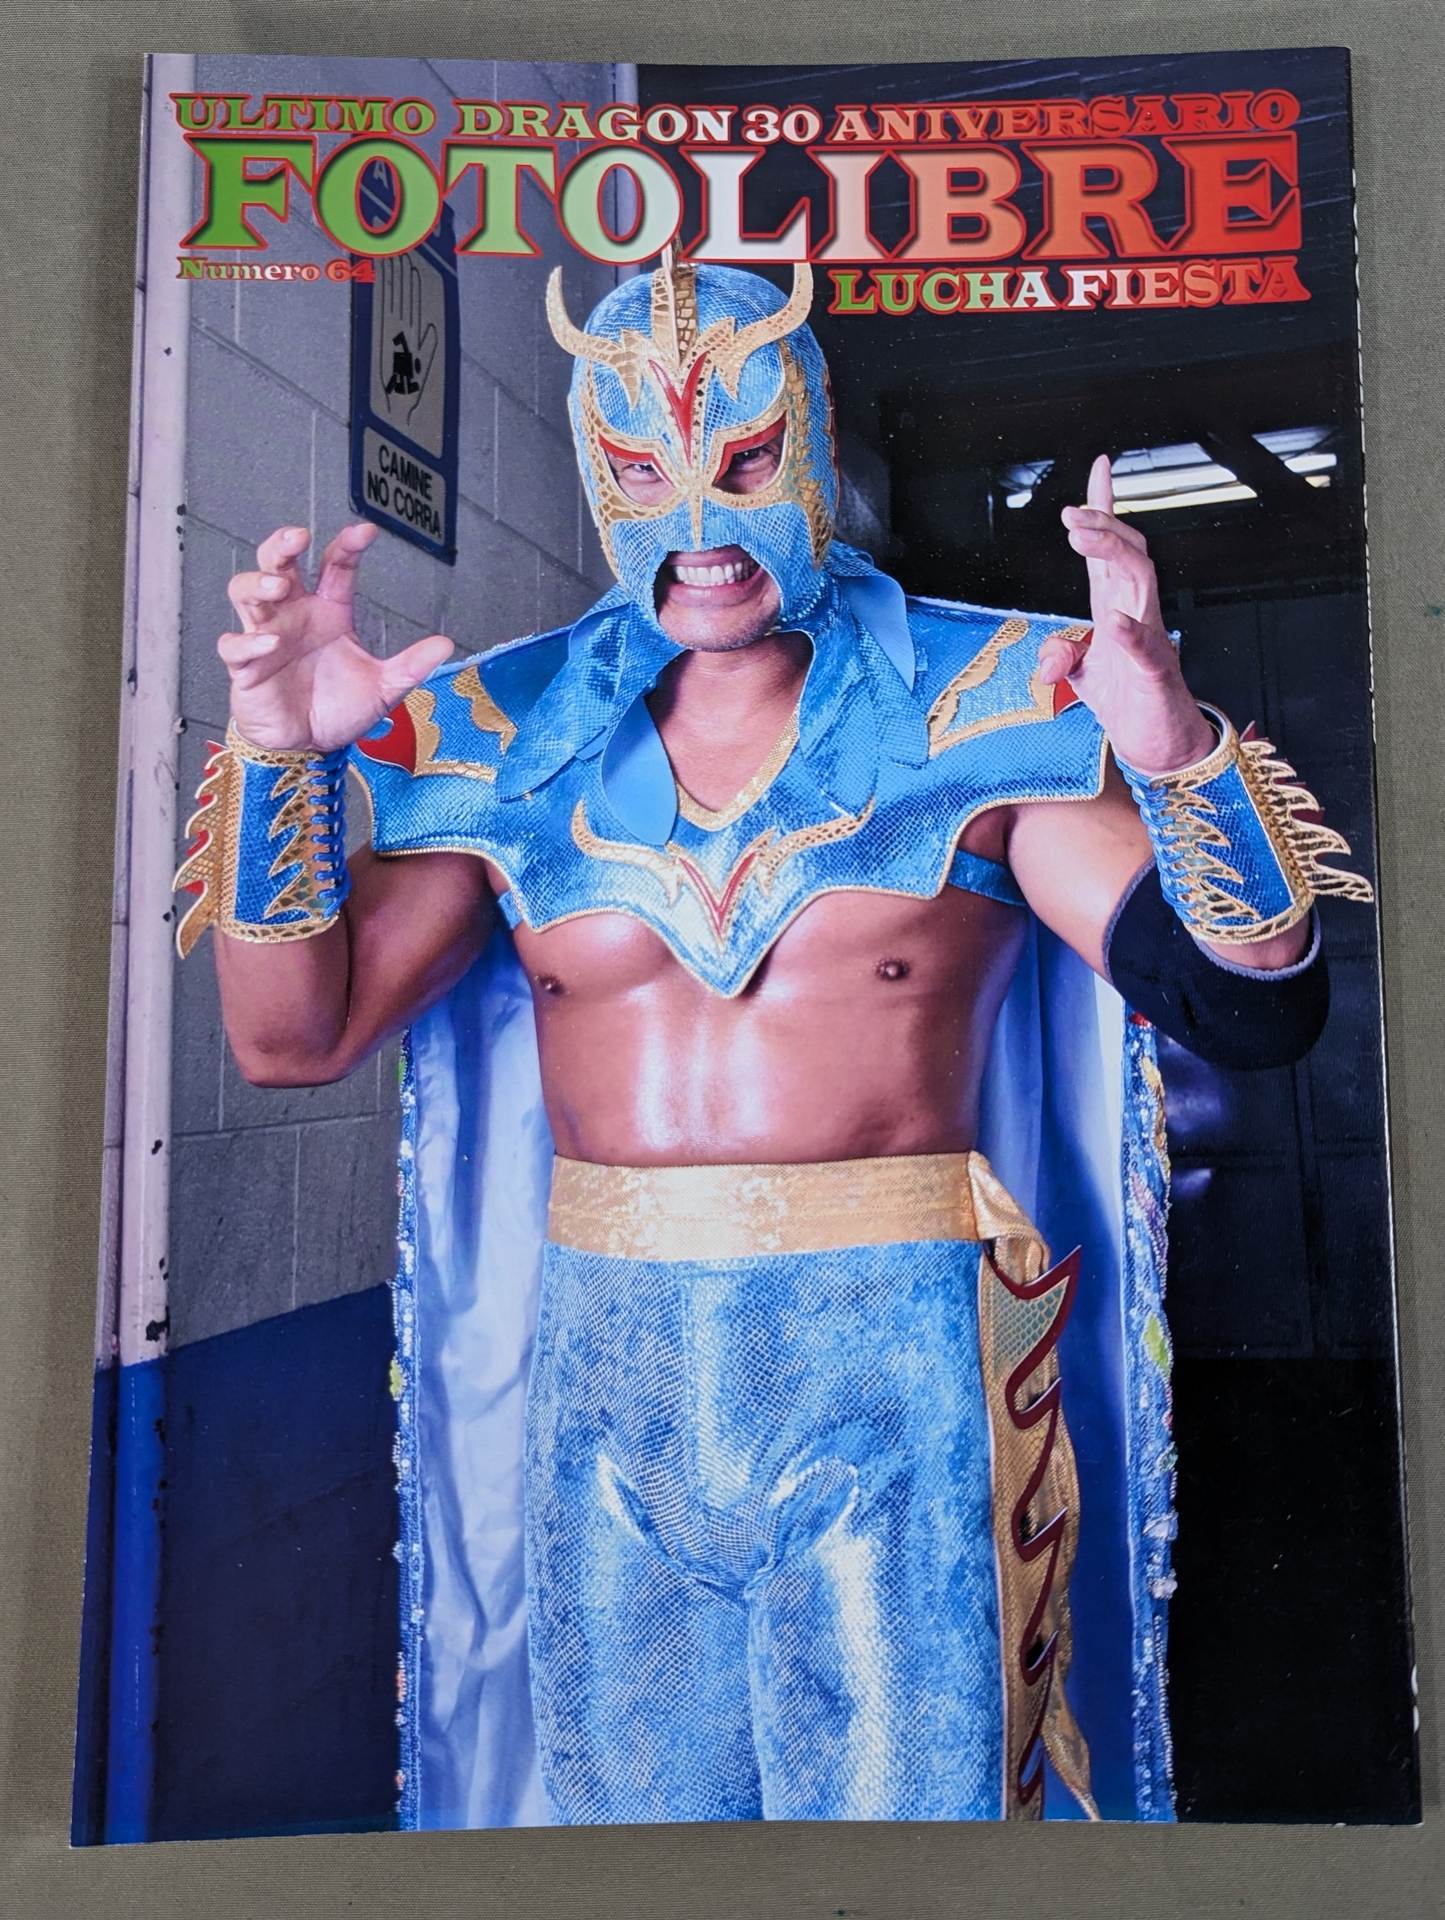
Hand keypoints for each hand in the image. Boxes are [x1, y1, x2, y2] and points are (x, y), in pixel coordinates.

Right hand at [221, 523, 452, 752]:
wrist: (309, 746)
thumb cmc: (338, 708)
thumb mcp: (382, 687)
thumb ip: (410, 666)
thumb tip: (446, 645)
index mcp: (327, 612)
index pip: (334, 567)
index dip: (347, 546)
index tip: (365, 532)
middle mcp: (294, 616)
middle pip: (276, 563)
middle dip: (281, 546)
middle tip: (297, 537)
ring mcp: (266, 637)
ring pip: (245, 592)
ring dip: (257, 583)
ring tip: (278, 588)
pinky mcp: (246, 667)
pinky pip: (235, 645)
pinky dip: (248, 641)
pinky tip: (270, 643)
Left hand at [1038, 455, 1214, 773]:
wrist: (1161, 748)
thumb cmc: (1130, 705)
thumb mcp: (1082, 677)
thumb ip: (1062, 656)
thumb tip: (1047, 657)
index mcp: (1115, 610)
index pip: (1108, 551)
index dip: (1105, 508)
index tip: (1100, 469)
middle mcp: (1136, 615)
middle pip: (1127, 554)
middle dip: (1102, 525)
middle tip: (1073, 512)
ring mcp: (1149, 641)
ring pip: (1140, 582)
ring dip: (1112, 553)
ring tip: (1083, 535)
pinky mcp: (1156, 675)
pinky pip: (1146, 648)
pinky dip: (1130, 632)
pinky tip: (1114, 620)